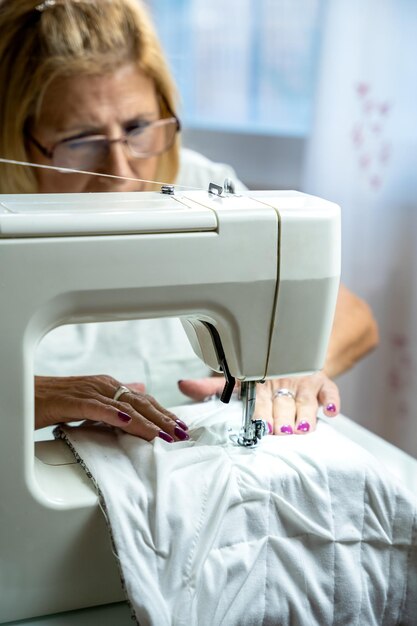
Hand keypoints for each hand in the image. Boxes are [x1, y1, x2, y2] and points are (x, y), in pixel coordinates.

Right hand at [35, 375, 188, 441]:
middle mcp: (102, 385)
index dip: (163, 414)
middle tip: (182, 435)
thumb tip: (138, 390)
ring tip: (165, 435)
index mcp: (107, 386)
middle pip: (140, 403)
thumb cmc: (53, 399)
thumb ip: (114, 397)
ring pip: (124, 406)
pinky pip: (98, 408)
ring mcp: (88, 392)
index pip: (143, 400)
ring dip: (147, 421)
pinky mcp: (72, 401)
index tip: (181, 427)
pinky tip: (129, 423)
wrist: (23, 394)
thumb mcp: (89, 399)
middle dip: (164, 419)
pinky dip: (115, 415)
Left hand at [178, 372, 338, 434]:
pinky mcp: (322, 383)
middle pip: (283, 402)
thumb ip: (212, 387)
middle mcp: (281, 380)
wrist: (292, 352)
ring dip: (305, 414)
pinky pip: (330, 391)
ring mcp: (303, 382)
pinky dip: (332, 401)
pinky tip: (331, 412)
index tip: (260, 424)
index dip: (260, 411)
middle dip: (282, 417)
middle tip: (281, 431)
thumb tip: (183, 386)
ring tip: (303, 427)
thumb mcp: (237, 380)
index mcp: (259, 380)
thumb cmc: (260, 375)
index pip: (258, 397)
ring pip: (306, 400)